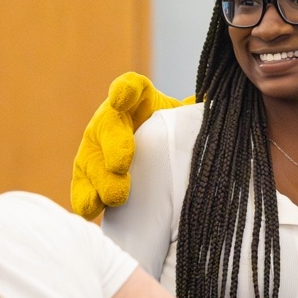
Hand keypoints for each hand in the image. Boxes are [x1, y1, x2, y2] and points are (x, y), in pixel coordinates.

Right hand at [68, 72, 189, 219]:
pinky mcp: (88, 178)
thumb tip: (215, 103)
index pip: (130, 87)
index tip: (122, 98)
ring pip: (92, 160)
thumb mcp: (189, 122)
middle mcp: (111, 121)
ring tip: (114, 195)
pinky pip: (83, 188)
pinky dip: (87, 199)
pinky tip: (92, 209)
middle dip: (114, 144)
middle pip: (109, 127)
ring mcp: (96, 149)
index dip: (125, 91)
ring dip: (101, 178)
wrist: (162, 161)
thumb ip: (198, 115)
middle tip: (122, 164)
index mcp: (137, 100)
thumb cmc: (178, 134)